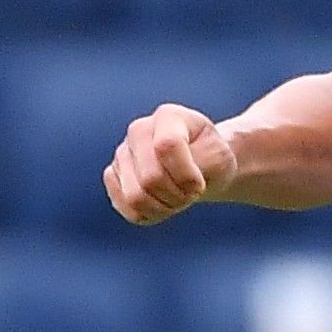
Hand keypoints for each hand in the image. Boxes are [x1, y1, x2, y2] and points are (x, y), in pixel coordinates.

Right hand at [105, 104, 236, 224]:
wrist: (202, 165)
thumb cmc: (211, 158)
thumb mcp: (219, 158)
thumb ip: (195, 165)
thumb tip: (159, 179)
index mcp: (168, 116)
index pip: (166, 146)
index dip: (186, 175)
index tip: (201, 184)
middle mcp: (138, 130)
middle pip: (150, 178)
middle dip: (177, 196)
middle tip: (191, 194)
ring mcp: (122, 153)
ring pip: (135, 197)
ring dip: (164, 208)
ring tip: (177, 199)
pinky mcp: (113, 176)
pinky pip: (127, 208)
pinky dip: (150, 215)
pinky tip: (162, 203)